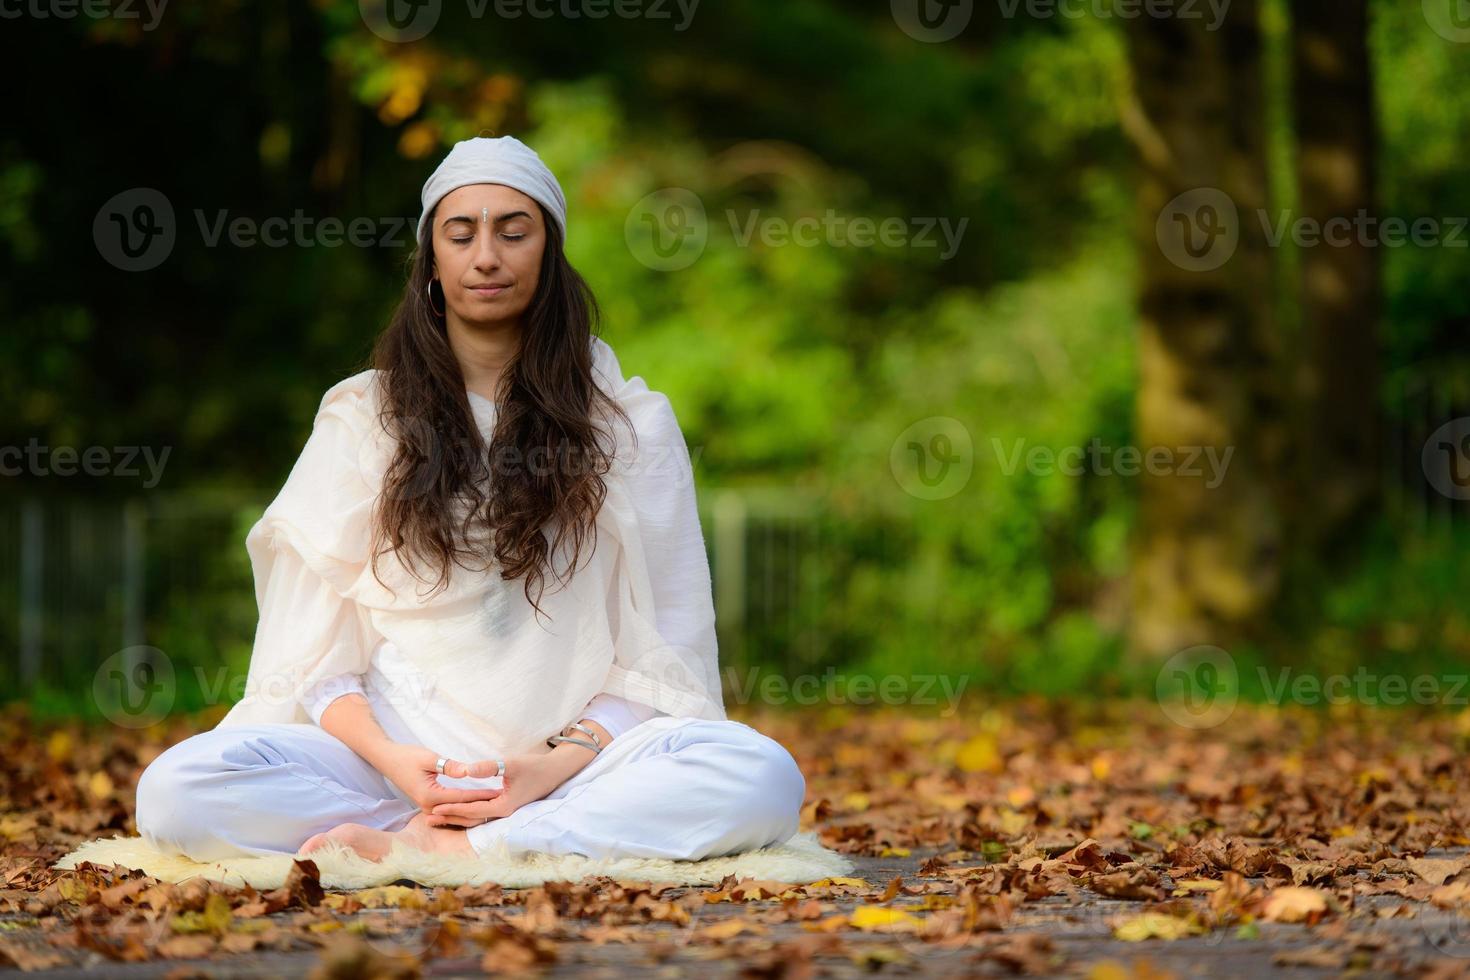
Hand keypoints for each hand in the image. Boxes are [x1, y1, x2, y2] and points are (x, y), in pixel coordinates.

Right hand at [371, 743, 503, 812]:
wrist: (388, 760)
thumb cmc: (408, 756)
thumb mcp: (430, 757)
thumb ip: (450, 766)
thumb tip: (468, 771)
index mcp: (431, 796)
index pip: (463, 798)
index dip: (482, 795)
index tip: (500, 792)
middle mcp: (429, 807)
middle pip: (461, 810)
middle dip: (482, 805)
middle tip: (503, 799)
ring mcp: (427, 809)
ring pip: (456, 814)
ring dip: (474, 810)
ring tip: (495, 805)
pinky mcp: (428, 806)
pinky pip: (449, 812)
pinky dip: (464, 810)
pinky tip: (478, 808)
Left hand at [424, 754, 566, 827]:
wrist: (555, 771)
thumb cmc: (535, 767)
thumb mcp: (511, 764)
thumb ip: (488, 767)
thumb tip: (466, 770)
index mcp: (503, 806)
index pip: (471, 810)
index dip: (452, 809)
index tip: (432, 809)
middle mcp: (502, 812)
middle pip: (471, 819)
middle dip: (449, 818)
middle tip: (427, 819)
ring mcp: (505, 811)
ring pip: (475, 818)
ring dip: (456, 817)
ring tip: (437, 818)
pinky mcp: (506, 806)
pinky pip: (482, 813)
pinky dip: (467, 813)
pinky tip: (458, 810)